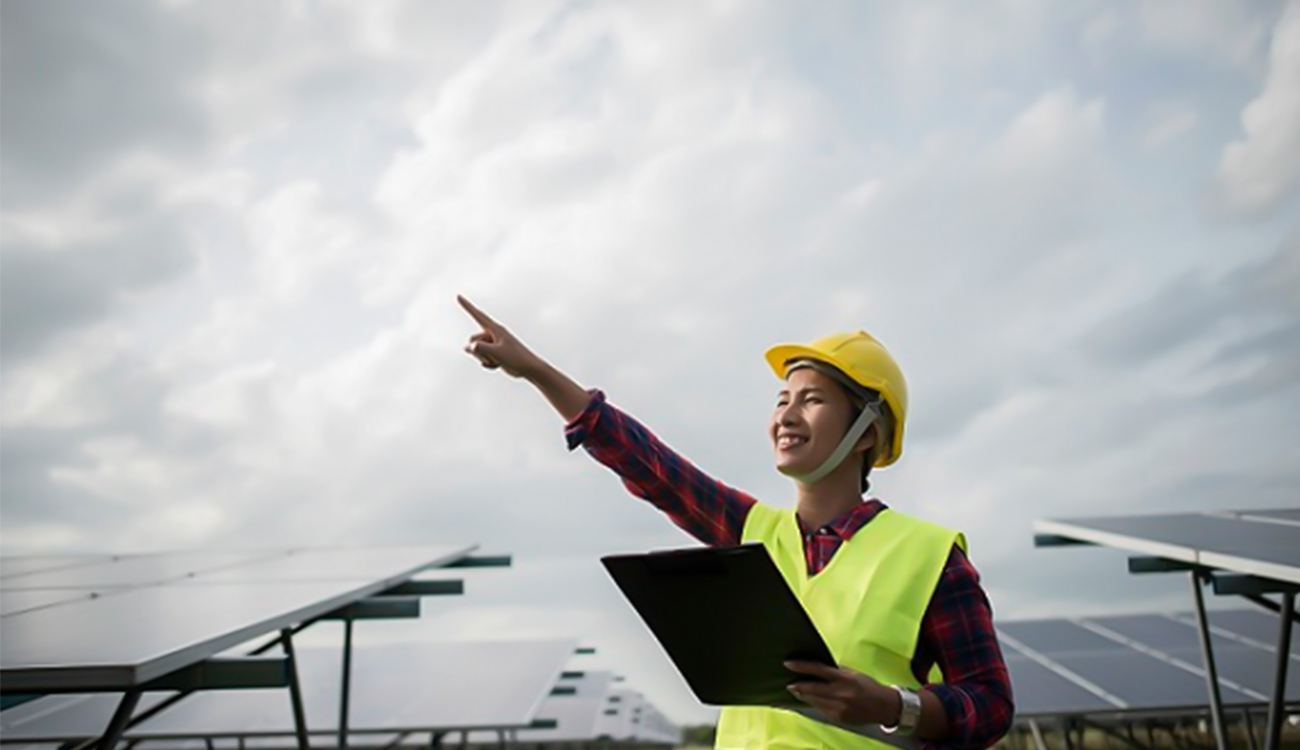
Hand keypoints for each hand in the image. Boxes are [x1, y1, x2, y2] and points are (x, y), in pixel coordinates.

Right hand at [457, 295, 540, 378]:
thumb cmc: (516, 359)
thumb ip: (481, 349)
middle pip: (473, 340)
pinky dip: (487, 363)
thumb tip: (468, 346)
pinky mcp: (494, 352)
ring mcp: (493, 343)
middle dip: (479, 352)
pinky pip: (481, 357)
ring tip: (499, 360)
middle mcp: (493, 334)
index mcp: (496, 329)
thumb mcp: (497, 353)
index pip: (478, 315)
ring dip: (484, 358)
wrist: (529, 368)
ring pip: (476, 350)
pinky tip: (498, 364)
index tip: (459, 296)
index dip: (467, 306)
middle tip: (495, 356)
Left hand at [784, 661, 900, 727]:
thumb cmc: (867, 686)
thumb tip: (817, 667)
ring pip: (814, 701)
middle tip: (789, 683)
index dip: (801, 666)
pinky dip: (815, 704)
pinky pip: (821, 710)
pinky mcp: (838, 718)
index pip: (818, 670)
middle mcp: (840, 693)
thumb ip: (835, 671)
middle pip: (812, 689)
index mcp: (844, 678)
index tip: (788, 664)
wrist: (883, 706)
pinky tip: (812, 700)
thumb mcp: (852, 673)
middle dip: (798, 686)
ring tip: (797, 690)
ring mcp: (839, 707)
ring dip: (804, 695)